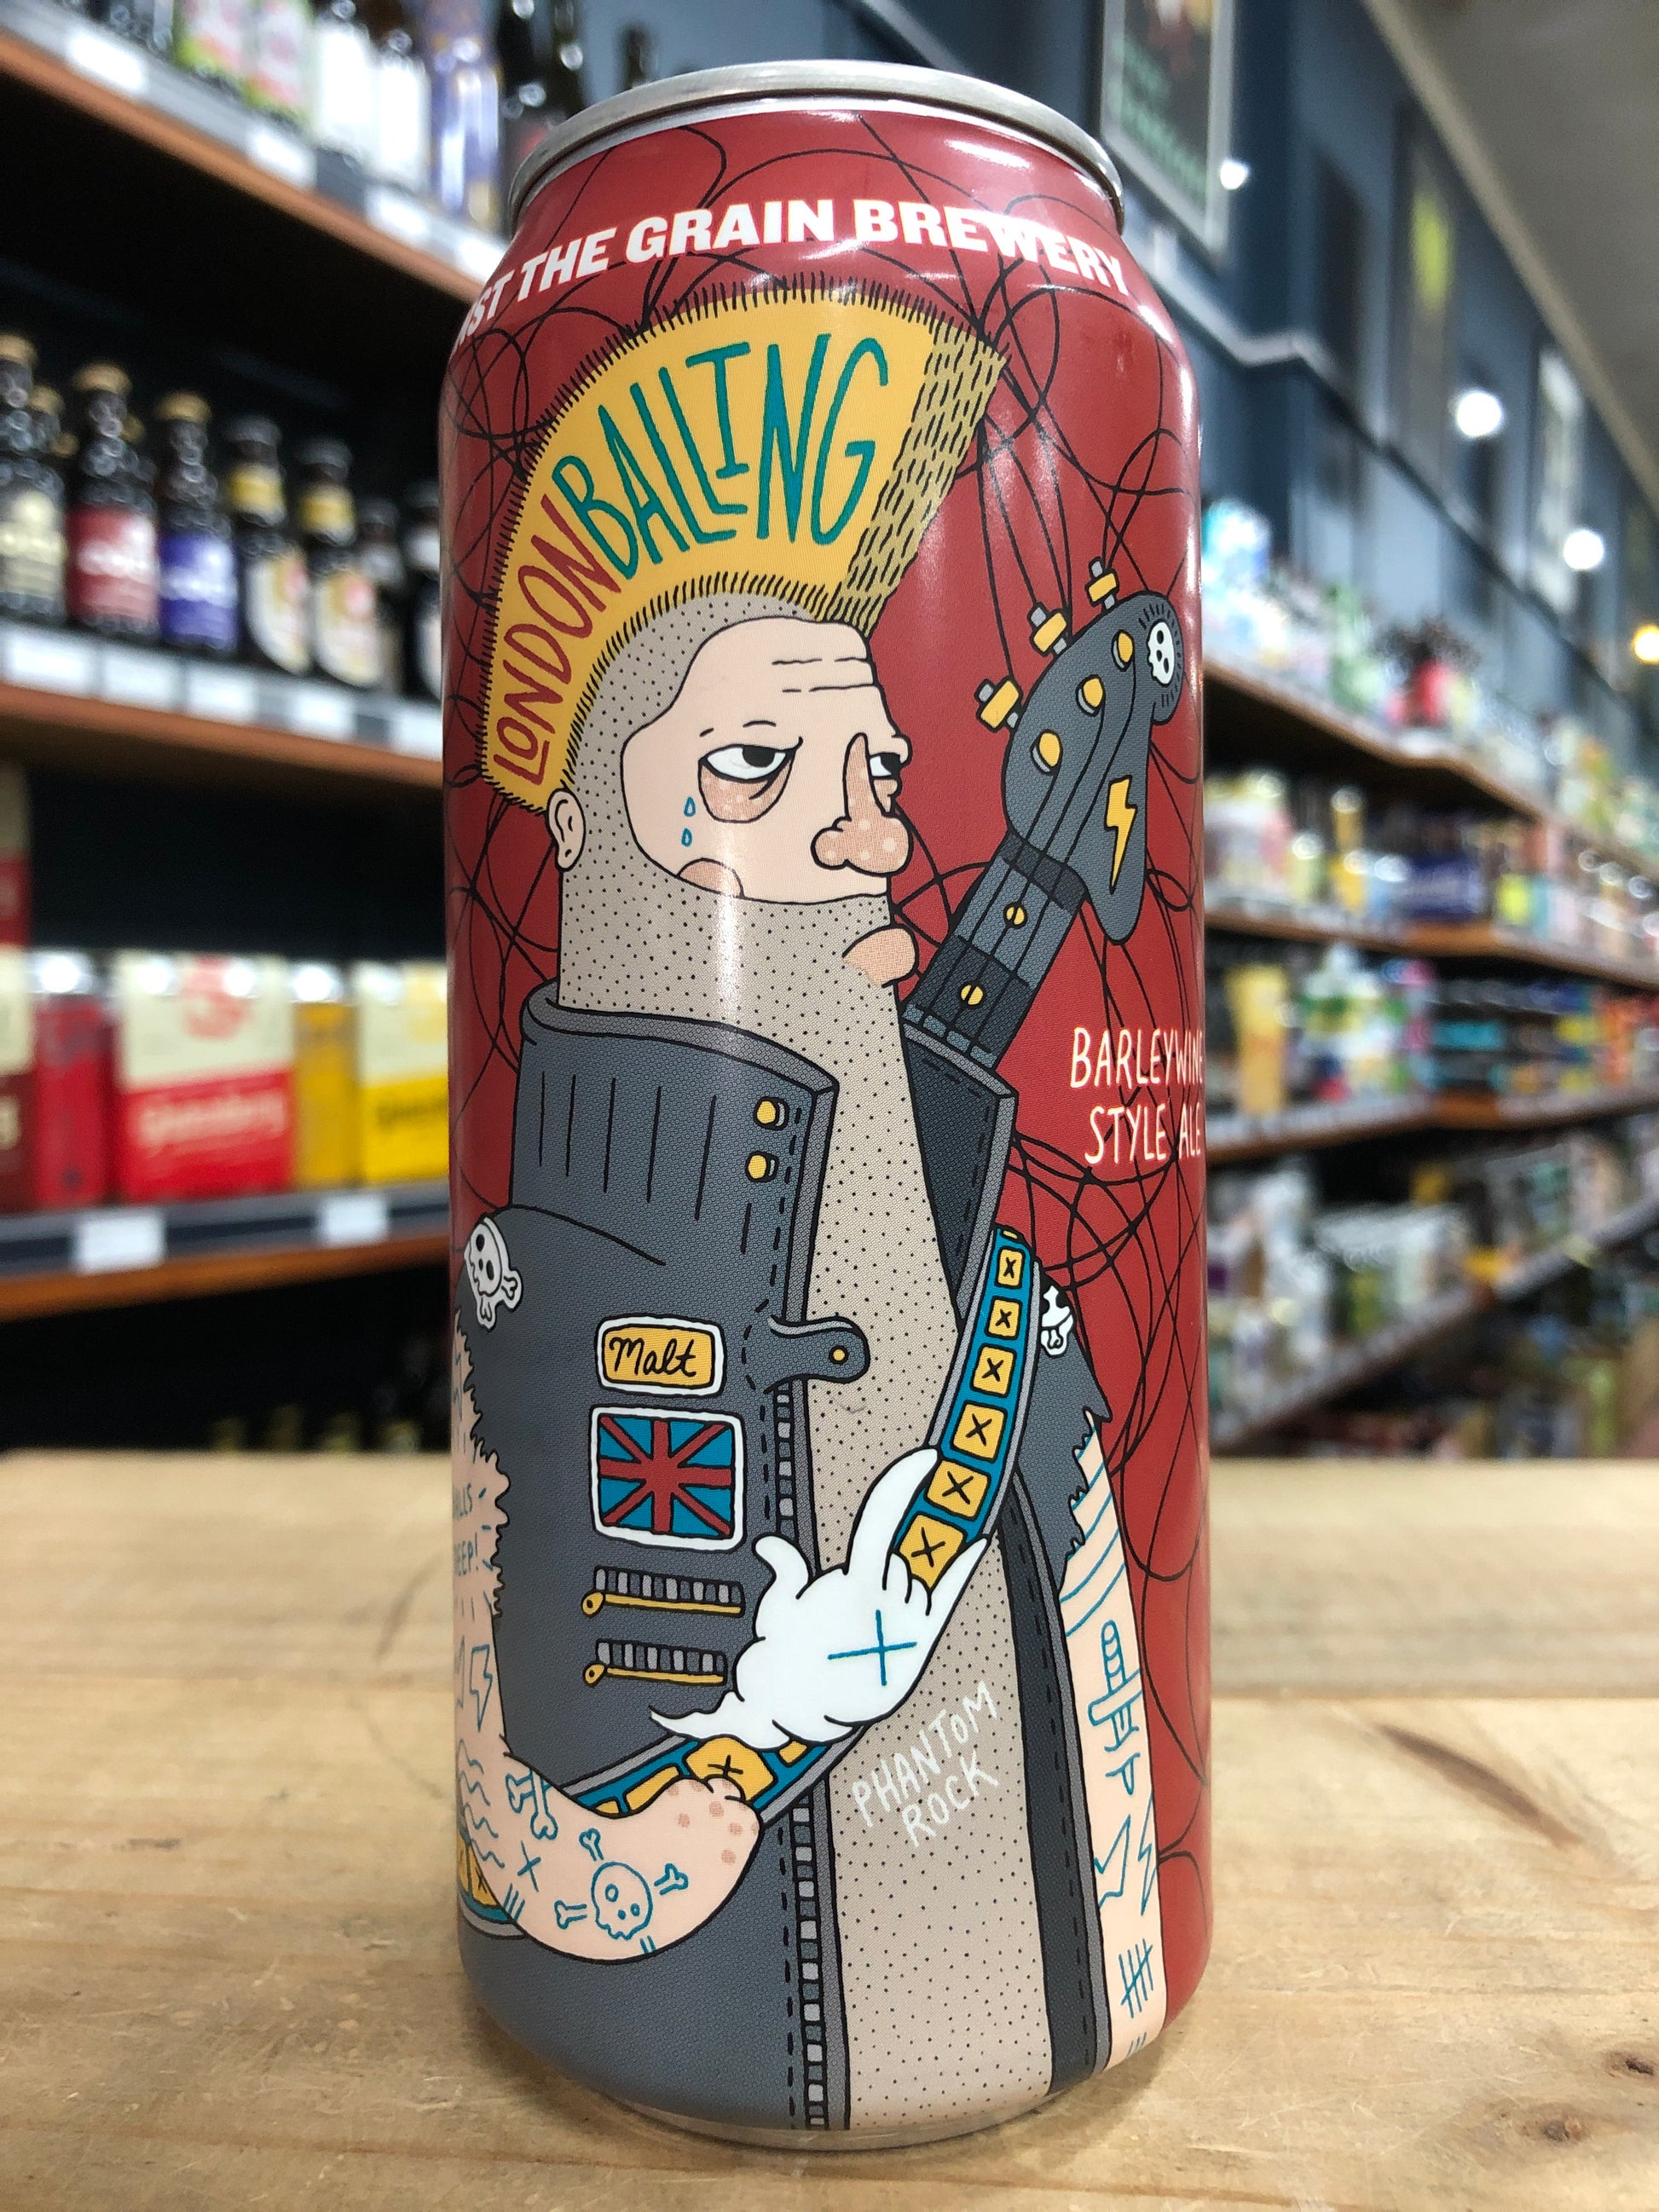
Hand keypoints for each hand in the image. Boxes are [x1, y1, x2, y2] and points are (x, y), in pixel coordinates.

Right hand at [655, 1448, 986, 1750]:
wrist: (800, 1713)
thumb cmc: (785, 1661)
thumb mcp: (778, 1609)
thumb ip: (785, 1570)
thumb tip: (773, 1546)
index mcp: (854, 1585)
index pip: (883, 1521)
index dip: (904, 1484)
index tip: (927, 1459)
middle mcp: (888, 1603)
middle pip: (898, 1559)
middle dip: (878, 1568)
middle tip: (851, 1603)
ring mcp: (908, 1624)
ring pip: (916, 1581)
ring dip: (898, 1586)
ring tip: (868, 1620)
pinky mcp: (919, 1645)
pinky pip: (948, 1598)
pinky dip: (963, 1568)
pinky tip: (977, 1543)